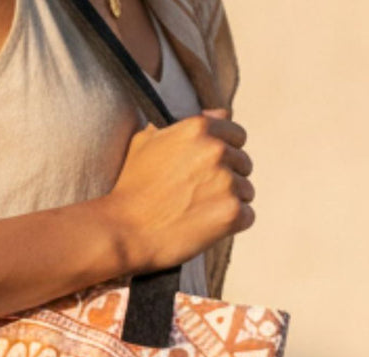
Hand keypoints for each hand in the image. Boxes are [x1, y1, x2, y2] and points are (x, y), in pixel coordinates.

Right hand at [101, 106, 255, 274]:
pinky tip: (205, 229)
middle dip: (226, 180)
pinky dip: (230, 225)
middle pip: (243, 164)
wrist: (122, 231)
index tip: (206, 173)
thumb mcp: (146, 142)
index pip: (237, 136)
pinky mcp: (231, 212)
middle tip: (197, 199)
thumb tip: (217, 113)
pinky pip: (247, 217)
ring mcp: (226, 181)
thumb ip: (183, 125)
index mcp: (199, 128)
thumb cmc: (129, 189)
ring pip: (246, 191)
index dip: (224, 155)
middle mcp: (217, 150)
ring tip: (197, 215)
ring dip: (227, 203)